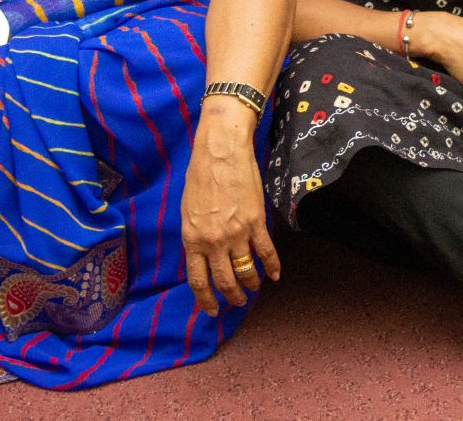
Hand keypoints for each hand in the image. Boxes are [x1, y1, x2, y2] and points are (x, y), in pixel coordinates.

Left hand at [180, 102, 279, 316]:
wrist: (221, 152)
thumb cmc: (200, 175)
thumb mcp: (187, 211)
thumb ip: (195, 235)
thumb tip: (203, 253)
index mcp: (192, 239)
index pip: (198, 280)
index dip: (206, 300)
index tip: (212, 310)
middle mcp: (213, 242)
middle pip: (225, 281)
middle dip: (232, 296)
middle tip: (237, 302)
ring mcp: (236, 234)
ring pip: (246, 271)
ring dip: (251, 284)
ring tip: (254, 288)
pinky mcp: (256, 223)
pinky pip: (266, 252)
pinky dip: (272, 267)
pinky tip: (275, 276)